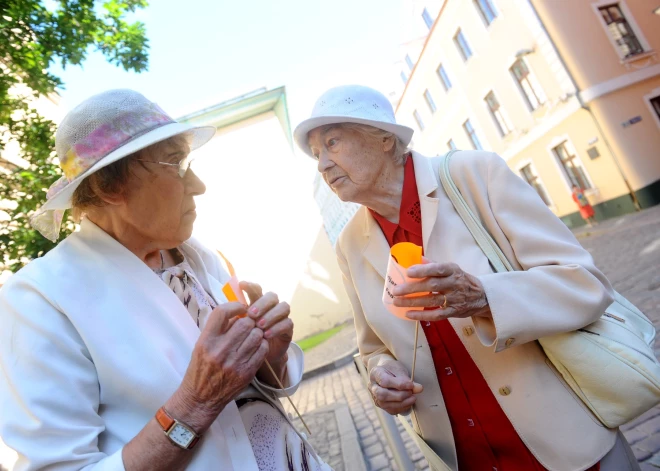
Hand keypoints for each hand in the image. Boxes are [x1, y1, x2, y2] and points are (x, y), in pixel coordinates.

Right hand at [175, 302, 268, 423]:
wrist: (201, 398)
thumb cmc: (201, 368)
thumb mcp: (201, 346)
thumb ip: (218, 329)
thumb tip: (237, 312)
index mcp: (206, 341)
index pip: (221, 312)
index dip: (234, 306)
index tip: (240, 308)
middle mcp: (219, 351)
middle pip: (245, 322)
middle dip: (249, 321)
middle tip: (249, 324)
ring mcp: (234, 363)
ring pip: (256, 335)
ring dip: (257, 332)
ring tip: (253, 335)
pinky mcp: (246, 372)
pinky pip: (262, 350)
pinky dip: (262, 345)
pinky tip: (256, 346)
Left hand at [241, 282, 292, 385]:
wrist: (256, 358)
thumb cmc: (243, 341)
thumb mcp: (235, 329)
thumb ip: (234, 317)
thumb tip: (226, 307)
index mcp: (257, 303)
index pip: (256, 289)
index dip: (251, 286)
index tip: (241, 285)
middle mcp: (271, 307)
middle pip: (272, 296)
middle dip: (262, 303)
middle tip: (251, 314)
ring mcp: (281, 317)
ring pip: (283, 307)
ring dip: (271, 315)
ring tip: (259, 326)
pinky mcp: (288, 329)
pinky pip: (287, 323)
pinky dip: (277, 328)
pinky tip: (266, 335)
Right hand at [369, 360, 422, 414]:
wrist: (386, 371)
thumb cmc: (393, 369)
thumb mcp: (399, 369)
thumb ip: (407, 379)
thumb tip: (419, 389)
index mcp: (375, 373)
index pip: (385, 381)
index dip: (399, 385)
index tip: (411, 385)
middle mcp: (371, 386)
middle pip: (382, 395)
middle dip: (399, 396)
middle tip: (411, 393)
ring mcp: (375, 397)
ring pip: (386, 404)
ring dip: (402, 403)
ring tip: (413, 398)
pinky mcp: (381, 405)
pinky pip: (390, 410)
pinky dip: (401, 408)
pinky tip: (409, 403)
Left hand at [392, 259, 490, 321]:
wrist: (482, 296)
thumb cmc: (460, 279)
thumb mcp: (451, 269)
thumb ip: (434, 265)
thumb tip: (417, 258)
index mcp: (452, 270)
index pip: (438, 269)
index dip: (423, 270)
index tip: (408, 272)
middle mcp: (454, 284)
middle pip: (431, 285)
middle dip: (412, 288)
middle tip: (396, 290)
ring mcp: (454, 299)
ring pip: (431, 301)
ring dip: (412, 302)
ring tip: (397, 302)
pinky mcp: (453, 312)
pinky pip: (436, 315)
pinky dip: (422, 315)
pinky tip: (408, 314)